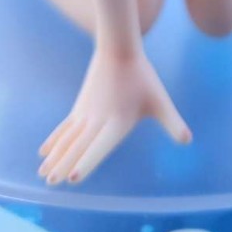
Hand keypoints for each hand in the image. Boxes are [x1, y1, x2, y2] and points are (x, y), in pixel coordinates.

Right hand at [38, 45, 191, 184]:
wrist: (119, 49)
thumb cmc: (143, 77)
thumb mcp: (160, 101)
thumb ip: (173, 123)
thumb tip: (188, 140)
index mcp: (117, 123)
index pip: (100, 146)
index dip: (87, 162)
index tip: (73, 177)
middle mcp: (98, 121)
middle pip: (79, 147)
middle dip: (64, 165)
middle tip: (51, 182)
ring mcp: (86, 114)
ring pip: (68, 139)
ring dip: (56, 157)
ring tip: (43, 175)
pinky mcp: (79, 108)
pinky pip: (64, 128)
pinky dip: (54, 141)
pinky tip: (43, 153)